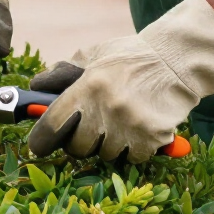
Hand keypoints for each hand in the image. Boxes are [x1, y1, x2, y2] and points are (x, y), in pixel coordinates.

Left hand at [28, 0, 213, 162]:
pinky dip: (133, 148)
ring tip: (119, 120)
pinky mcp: (152, 139)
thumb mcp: (93, 55)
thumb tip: (36, 89)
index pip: (52, 126)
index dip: (42, 140)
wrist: (177, 61)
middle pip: (77, 148)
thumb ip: (63, 73)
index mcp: (88, 86)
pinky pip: (131, 158)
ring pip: (105, 155)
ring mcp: (131, 126)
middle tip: (91, 126)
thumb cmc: (130, 57)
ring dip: (108, 144)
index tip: (41, 145)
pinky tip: (138, 127)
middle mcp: (107, 109)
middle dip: (80, 140)